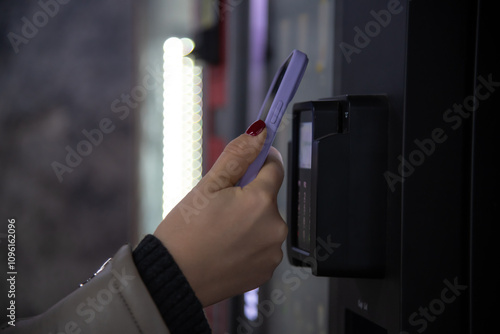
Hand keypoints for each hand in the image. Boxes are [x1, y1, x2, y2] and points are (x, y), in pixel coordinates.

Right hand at [154, 126, 286, 306]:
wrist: (173, 279)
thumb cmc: (184, 233)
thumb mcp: (207, 186)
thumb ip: (238, 156)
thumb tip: (259, 133)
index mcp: (260, 202)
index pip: (274, 167)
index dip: (259, 161)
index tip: (248, 163)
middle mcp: (274, 228)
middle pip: (268, 197)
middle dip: (249, 196)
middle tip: (219, 206)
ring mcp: (272, 252)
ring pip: (265, 222)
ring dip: (249, 221)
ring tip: (220, 231)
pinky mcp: (267, 270)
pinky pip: (263, 246)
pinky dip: (249, 243)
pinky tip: (226, 248)